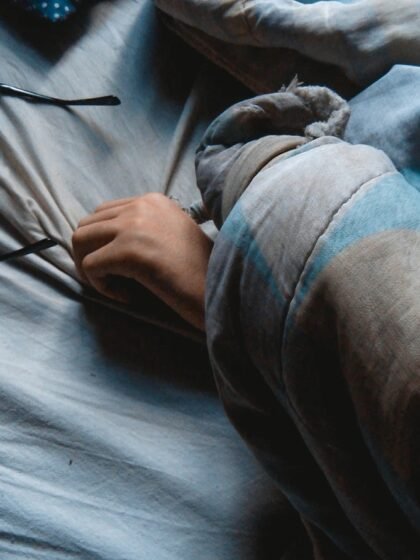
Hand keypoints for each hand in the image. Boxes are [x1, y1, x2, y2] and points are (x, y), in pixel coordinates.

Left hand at [72, 193, 212, 330]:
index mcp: (152, 200)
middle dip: (89, 254)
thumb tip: (104, 243)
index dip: (101, 243)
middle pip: (86, 224)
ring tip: (114, 287)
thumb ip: (143, 229)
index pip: (103, 213)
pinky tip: (126, 296)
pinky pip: (90, 266)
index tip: (120, 268)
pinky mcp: (129, 251)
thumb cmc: (201, 271)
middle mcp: (141, 205)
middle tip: (109, 280)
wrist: (222, 289)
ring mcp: (134, 225)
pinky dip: (101, 286)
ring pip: (80, 240)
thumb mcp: (172, 235)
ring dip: (90, 268)